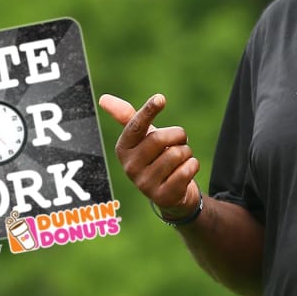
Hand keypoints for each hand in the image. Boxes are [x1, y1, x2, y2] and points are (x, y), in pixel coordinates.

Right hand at [98, 93, 200, 213]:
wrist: (170, 192)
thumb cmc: (155, 157)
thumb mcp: (142, 137)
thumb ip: (127, 117)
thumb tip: (103, 98)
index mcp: (122, 149)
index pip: (135, 126)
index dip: (148, 111)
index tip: (160, 98)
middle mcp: (129, 167)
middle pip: (160, 138)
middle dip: (178, 135)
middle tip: (179, 141)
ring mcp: (145, 184)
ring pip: (177, 154)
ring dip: (186, 152)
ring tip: (179, 160)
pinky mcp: (162, 197)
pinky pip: (187, 170)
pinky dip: (193, 166)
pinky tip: (185, 172)